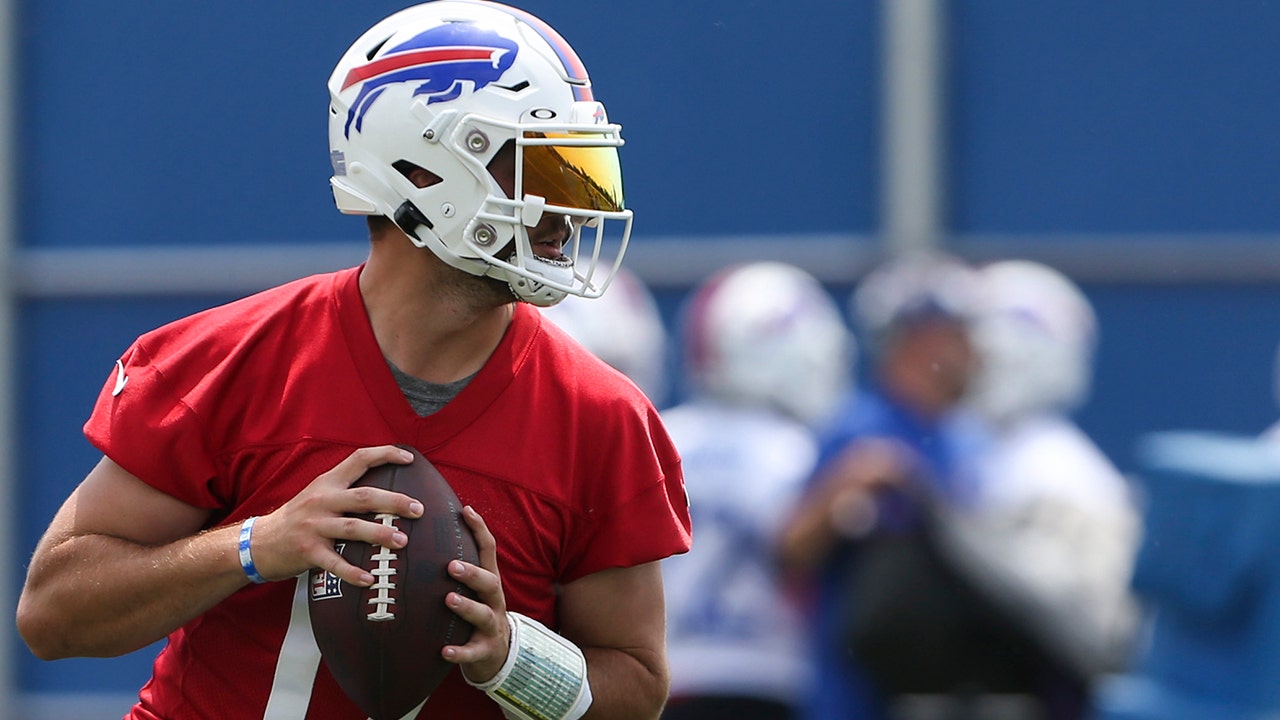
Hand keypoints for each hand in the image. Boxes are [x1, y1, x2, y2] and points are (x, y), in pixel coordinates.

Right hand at [246, 446, 424, 585]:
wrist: (257, 542)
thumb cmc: (297, 518)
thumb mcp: (318, 494)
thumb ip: (345, 490)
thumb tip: (385, 491)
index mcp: (327, 483)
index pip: (359, 459)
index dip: (385, 455)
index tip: (410, 459)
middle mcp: (321, 501)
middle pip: (364, 497)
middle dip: (394, 501)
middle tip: (418, 509)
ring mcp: (314, 526)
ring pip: (353, 528)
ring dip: (380, 534)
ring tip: (403, 541)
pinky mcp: (308, 551)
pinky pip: (334, 563)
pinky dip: (353, 572)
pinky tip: (369, 579)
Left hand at [442, 505, 510, 683]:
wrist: (497, 654)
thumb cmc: (475, 611)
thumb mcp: (473, 587)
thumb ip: (457, 564)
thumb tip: (424, 531)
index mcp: (489, 580)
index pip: (488, 550)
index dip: (480, 529)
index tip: (465, 511)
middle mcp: (494, 600)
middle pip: (490, 581)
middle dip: (472, 572)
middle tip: (451, 565)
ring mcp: (491, 625)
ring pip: (484, 614)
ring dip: (467, 606)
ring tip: (449, 600)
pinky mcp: (485, 650)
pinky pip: (473, 652)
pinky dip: (460, 652)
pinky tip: (444, 651)